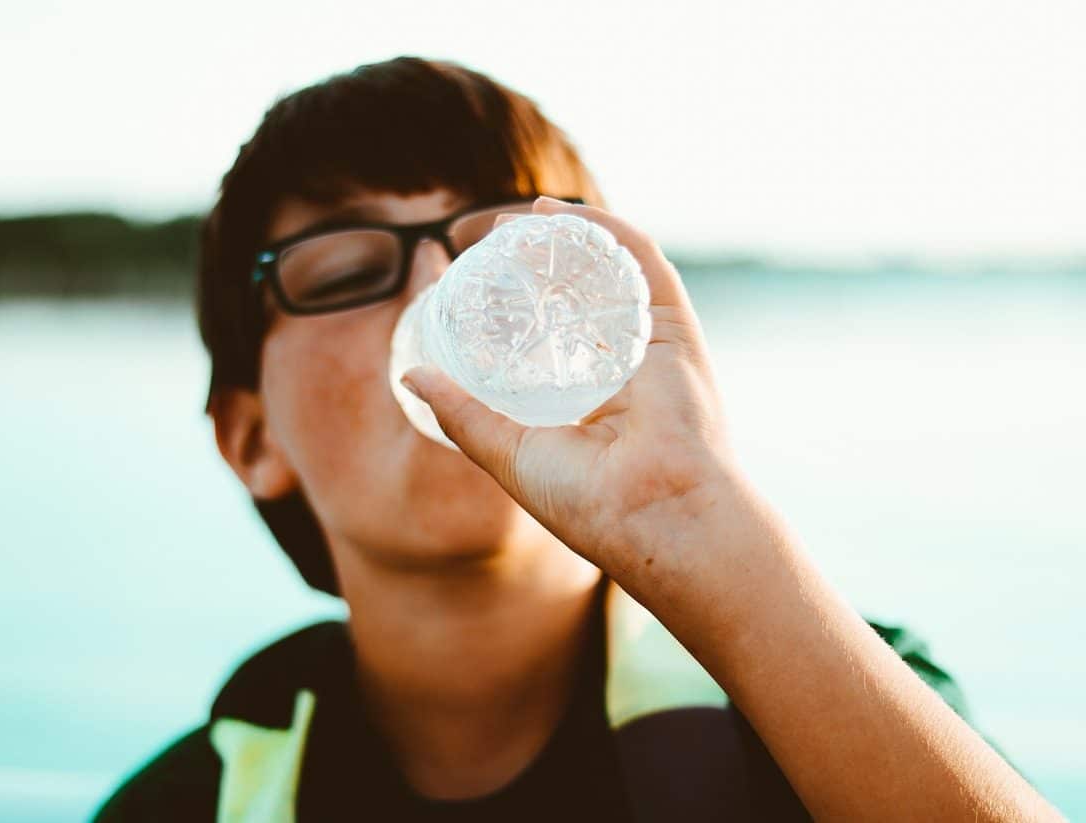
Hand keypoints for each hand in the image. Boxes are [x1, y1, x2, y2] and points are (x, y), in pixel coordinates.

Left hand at [401, 196, 739, 579]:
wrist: (656, 518)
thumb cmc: (589, 504)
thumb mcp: (507, 453)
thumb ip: (463, 414)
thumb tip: (410, 376)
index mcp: (596, 403)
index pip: (557, 337)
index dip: (521, 303)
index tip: (479, 279)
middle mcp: (628, 369)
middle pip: (583, 295)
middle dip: (541, 259)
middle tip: (494, 235)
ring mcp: (654, 346)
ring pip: (611, 271)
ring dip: (569, 236)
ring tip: (524, 214)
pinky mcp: (675, 328)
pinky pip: (641, 262)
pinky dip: (605, 230)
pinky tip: (563, 214)